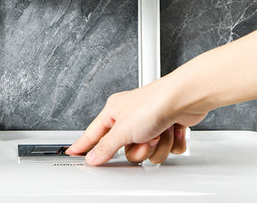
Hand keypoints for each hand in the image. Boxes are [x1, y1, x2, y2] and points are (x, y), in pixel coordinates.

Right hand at [66, 76, 207, 165]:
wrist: (184, 99)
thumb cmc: (153, 103)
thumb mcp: (123, 130)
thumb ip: (106, 147)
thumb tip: (92, 157)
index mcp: (114, 111)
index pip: (94, 134)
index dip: (83, 145)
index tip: (72, 153)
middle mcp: (131, 117)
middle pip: (126, 150)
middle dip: (140, 149)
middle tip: (144, 138)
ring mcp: (150, 123)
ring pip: (148, 153)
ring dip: (157, 146)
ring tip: (160, 132)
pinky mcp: (167, 128)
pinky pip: (165, 150)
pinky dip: (171, 143)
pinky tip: (172, 130)